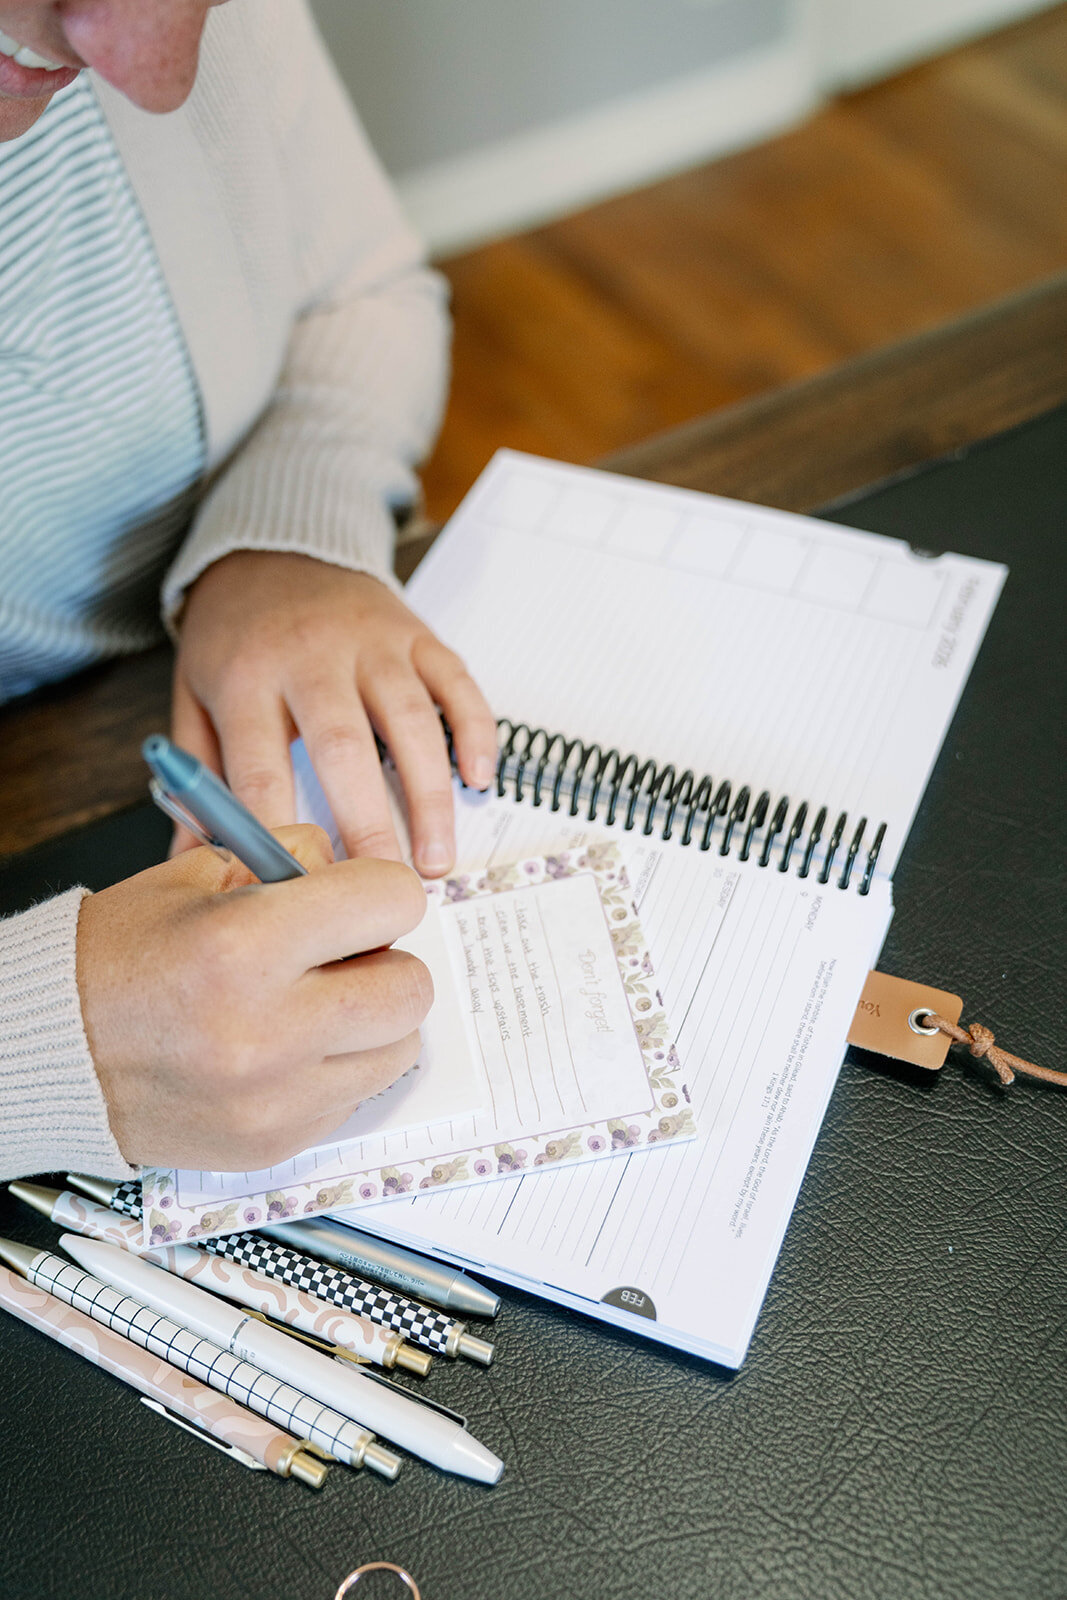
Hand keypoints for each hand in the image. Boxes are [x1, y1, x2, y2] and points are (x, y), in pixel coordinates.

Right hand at [76, 825, 431, 1170]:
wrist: (52, 1052)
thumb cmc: (120, 959)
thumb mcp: (197, 876)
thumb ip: (291, 861)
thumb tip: (360, 875)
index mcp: (245, 946)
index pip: (393, 901)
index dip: (380, 891)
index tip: (360, 898)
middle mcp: (268, 1031)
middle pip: (411, 987)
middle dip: (384, 960)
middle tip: (341, 956)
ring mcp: (276, 1099)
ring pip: (397, 1049)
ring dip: (369, 1021)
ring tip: (313, 1005)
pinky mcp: (276, 1143)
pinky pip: (356, 1096)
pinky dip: (336, 1068)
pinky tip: (285, 1050)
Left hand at [172, 552, 497, 875]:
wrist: (273, 545)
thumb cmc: (235, 636)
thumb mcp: (194, 696)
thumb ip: (198, 779)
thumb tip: (188, 861)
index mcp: (247, 677)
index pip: (260, 766)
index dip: (279, 832)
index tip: (297, 891)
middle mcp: (313, 655)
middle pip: (343, 747)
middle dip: (368, 825)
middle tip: (382, 888)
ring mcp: (372, 642)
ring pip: (411, 720)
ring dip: (429, 795)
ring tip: (436, 859)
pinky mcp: (416, 634)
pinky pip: (456, 683)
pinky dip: (474, 732)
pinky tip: (477, 781)